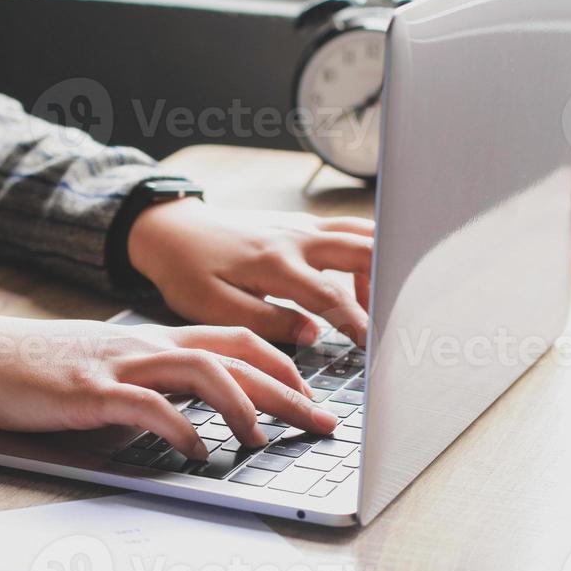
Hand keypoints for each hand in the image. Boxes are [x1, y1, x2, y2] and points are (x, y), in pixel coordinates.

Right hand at [0, 308, 338, 459]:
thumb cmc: (42, 369)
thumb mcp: (110, 369)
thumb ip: (152, 384)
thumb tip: (193, 416)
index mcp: (155, 342)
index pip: (236, 340)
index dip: (283, 365)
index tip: (314, 395)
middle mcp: (148, 347)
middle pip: (237, 356)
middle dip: (289, 389)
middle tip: (323, 424)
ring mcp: (121, 366)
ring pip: (204, 371)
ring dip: (245, 406)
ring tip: (265, 439)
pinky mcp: (91, 392)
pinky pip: (150, 407)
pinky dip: (183, 430)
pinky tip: (200, 453)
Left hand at [127, 199, 373, 346]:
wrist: (172, 230)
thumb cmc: (188, 271)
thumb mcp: (214, 306)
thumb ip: (267, 320)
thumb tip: (314, 333)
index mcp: (275, 262)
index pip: (331, 296)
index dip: (359, 323)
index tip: (375, 346)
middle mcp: (296, 238)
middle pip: (362, 252)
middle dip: (388, 284)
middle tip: (399, 318)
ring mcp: (301, 225)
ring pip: (362, 234)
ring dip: (382, 265)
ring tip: (379, 305)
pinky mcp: (301, 223)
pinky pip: (349, 230)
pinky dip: (368, 251)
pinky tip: (361, 283)